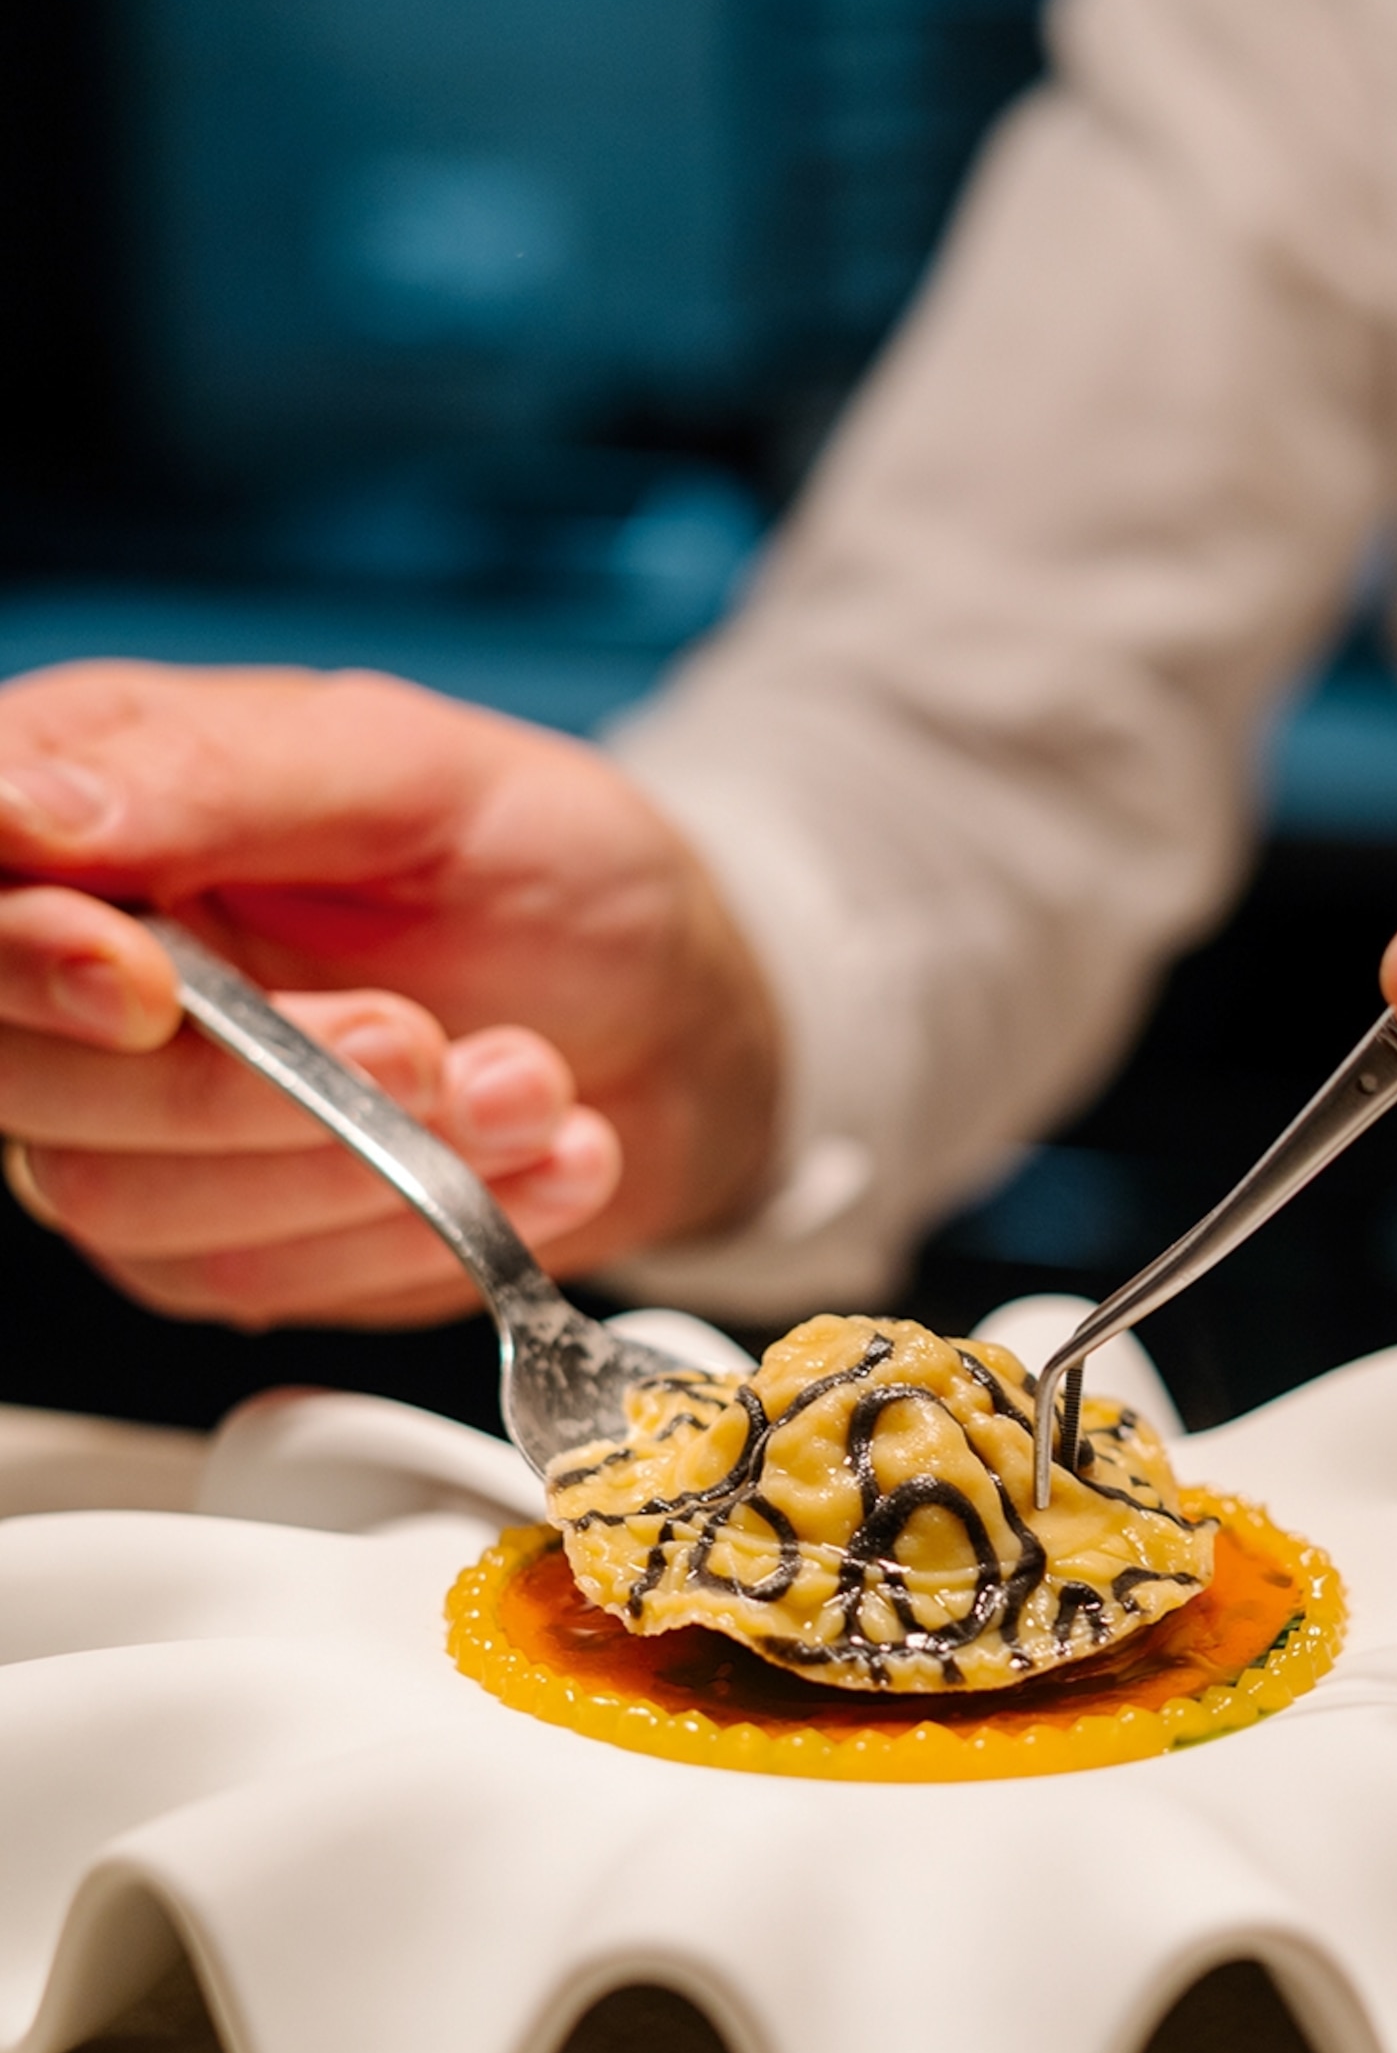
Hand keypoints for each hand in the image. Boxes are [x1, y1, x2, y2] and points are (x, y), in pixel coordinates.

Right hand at [0, 663, 778, 1324]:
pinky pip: (250, 1281)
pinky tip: (529, 1157)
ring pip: (127, 1202)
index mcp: (85, 802)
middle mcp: (76, 967)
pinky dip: (411, 1231)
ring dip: (356, 1165)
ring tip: (527, 1084)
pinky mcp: (216, 1240)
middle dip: (241, 1085)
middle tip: (421, 1041)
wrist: (675, 1018)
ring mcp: (133, 1118)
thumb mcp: (416, 772)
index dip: (23, 955)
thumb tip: (27, 808)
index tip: (145, 983)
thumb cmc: (550, 867)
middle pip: (24, 1077)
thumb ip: (214, 778)